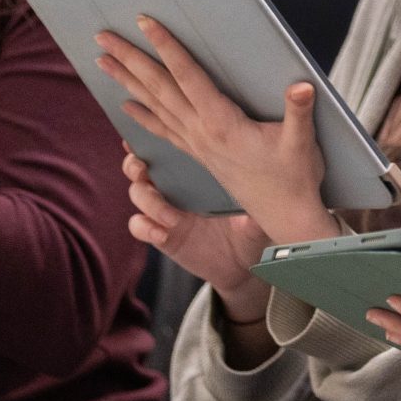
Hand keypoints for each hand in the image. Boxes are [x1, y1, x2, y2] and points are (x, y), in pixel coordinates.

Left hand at [95, 19, 336, 245]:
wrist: (285, 217)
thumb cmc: (294, 178)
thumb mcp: (303, 144)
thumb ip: (300, 112)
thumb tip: (302, 86)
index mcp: (222, 124)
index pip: (187, 77)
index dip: (166, 47)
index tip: (145, 23)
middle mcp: (201, 133)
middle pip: (158, 88)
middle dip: (130, 60)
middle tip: (104, 36)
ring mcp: (196, 145)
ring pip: (153, 106)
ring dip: (126, 82)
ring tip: (102, 61)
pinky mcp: (198, 154)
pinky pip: (162, 129)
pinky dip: (142, 115)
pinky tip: (125, 105)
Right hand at [124, 150, 270, 319]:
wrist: (245, 265)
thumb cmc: (251, 228)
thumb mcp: (256, 209)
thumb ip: (255, 196)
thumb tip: (265, 180)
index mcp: (195, 173)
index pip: (166, 149)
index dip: (149, 139)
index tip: (142, 135)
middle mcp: (175, 188)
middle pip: (139, 167)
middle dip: (135, 165)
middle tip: (144, 170)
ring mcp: (166, 212)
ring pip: (137, 195)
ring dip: (148, 201)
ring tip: (171, 217)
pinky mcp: (162, 236)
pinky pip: (139, 227)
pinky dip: (146, 228)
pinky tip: (162, 234)